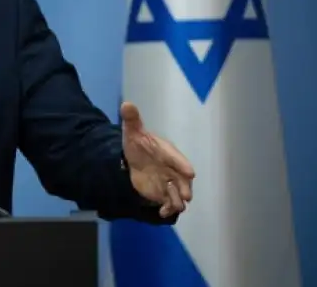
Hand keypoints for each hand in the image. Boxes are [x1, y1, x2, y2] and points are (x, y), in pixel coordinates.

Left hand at [120, 102, 195, 217]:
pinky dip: (167, 208)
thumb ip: (132, 119)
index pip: (178, 159)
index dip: (183, 165)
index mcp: (168, 152)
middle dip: (185, 187)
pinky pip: (169, 203)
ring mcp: (169, 182)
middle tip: (185, 195)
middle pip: (184, 180)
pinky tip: (161, 212)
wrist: (132, 158)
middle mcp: (173, 169)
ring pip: (178, 194)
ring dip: (177, 201)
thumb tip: (126, 104)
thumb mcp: (132, 131)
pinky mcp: (163, 194)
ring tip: (174, 207)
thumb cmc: (138, 144)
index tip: (190, 172)